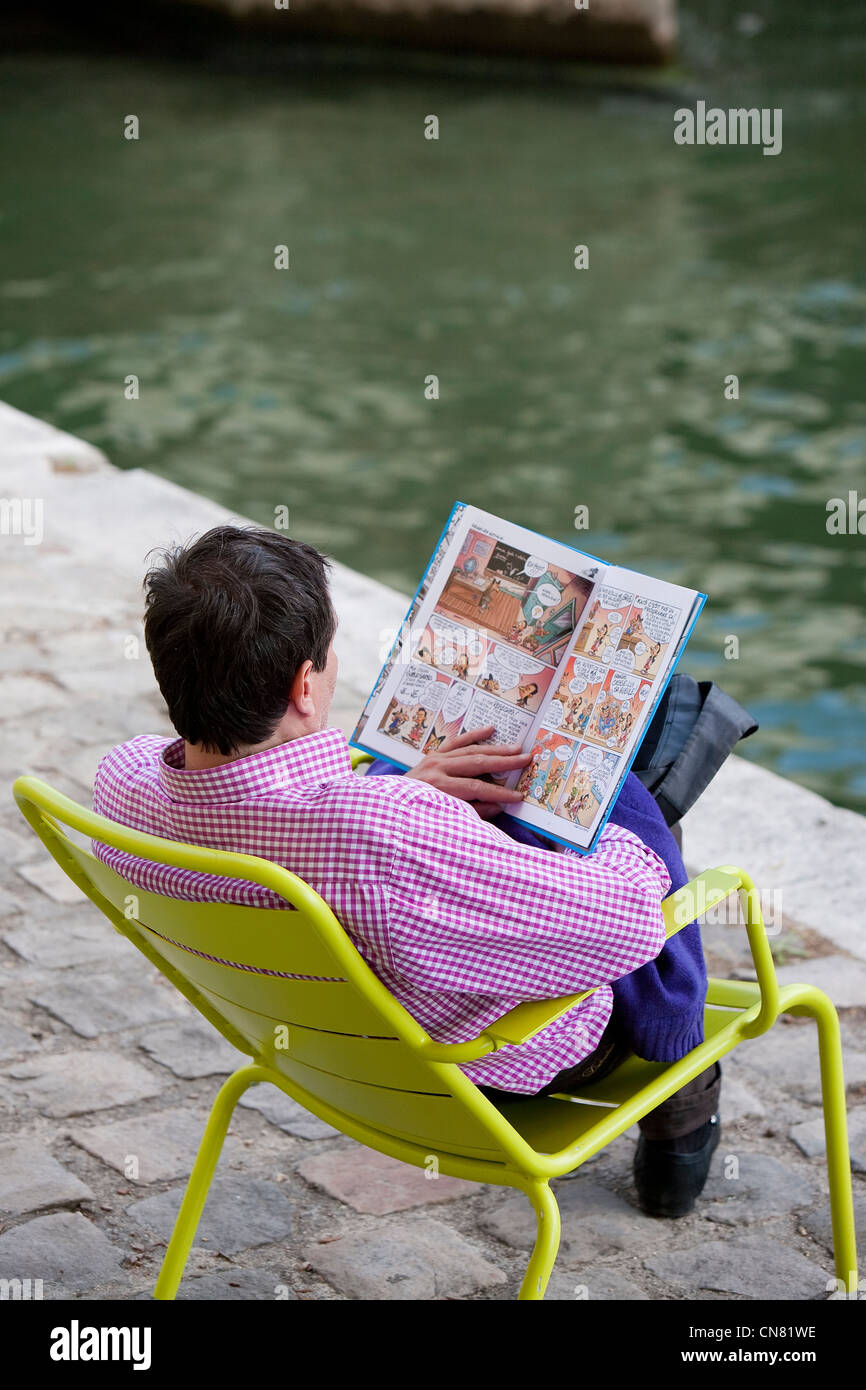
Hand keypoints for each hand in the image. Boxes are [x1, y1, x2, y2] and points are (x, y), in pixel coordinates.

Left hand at [405, 726, 529, 819]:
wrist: (389, 807)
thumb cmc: (417, 817)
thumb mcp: (445, 820)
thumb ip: (472, 812)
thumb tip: (498, 805)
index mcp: (439, 787)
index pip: (477, 788)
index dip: (500, 794)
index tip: (519, 797)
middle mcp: (437, 769)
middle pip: (477, 763)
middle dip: (504, 762)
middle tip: (526, 760)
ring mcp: (434, 759)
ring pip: (470, 750)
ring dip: (495, 749)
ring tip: (516, 748)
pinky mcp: (433, 754)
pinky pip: (456, 742)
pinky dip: (473, 735)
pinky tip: (490, 729)